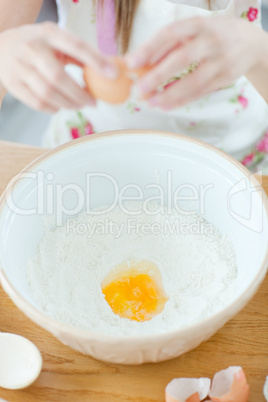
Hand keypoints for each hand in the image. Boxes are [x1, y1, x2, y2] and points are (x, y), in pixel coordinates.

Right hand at [0, 22, 117, 112]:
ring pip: (47, 93)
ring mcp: (19, 67)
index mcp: (48, 33)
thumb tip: (109, 70)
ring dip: (68, 104)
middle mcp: (31, 48)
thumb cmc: (38, 45)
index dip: (95, 61)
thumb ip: (80, 53)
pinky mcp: (13, 84)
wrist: (1, 47)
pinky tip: (61, 106)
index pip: (75, 45)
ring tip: (78, 105)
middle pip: (58, 77)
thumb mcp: (57, 39)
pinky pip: (37, 103)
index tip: (113, 74)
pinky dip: (53, 109)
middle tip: (93, 103)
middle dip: (79, 94)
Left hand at [126, 16, 263, 108]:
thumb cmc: (213, 35)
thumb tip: (138, 62)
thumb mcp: (193, 31)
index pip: (171, 33)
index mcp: (199, 24)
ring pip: (194, 81)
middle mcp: (212, 41)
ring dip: (170, 94)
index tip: (131, 63)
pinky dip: (182, 100)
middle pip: (183, 58)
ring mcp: (221, 61)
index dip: (150, 48)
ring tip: (151, 102)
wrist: (252, 42)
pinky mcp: (225, 78)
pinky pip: (201, 92)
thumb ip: (169, 45)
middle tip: (139, 89)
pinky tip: (166, 106)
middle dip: (159, 75)